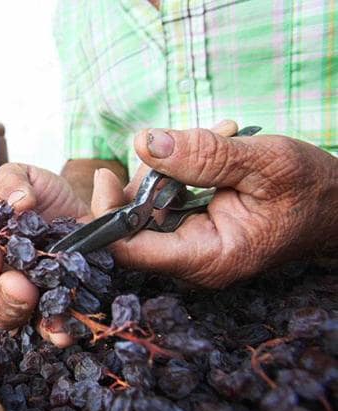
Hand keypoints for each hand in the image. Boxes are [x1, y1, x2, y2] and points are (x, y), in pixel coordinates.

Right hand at [0, 163, 90, 346]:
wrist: (87, 216)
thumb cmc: (46, 197)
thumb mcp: (28, 177)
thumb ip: (14, 181)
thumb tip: (18, 202)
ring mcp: (16, 298)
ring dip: (5, 301)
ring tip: (22, 286)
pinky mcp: (49, 312)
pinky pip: (44, 329)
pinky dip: (51, 330)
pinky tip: (61, 329)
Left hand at [91, 123, 337, 287]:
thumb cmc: (313, 189)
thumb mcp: (264, 163)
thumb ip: (203, 154)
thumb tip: (143, 142)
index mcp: (209, 258)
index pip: (129, 250)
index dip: (107, 213)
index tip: (106, 173)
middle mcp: (195, 261)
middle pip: (134, 224)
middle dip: (147, 177)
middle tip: (183, 143)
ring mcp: (195, 247)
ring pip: (149, 207)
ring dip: (170, 168)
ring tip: (217, 140)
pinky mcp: (197, 231)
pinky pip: (168, 202)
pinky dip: (182, 172)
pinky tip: (216, 150)